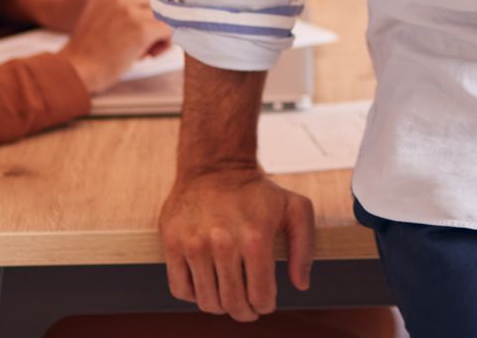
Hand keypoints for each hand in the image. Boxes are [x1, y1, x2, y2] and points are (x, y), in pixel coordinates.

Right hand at [60, 0, 170, 93]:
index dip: (160, 2)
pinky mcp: (139, 29)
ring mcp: (129, 11)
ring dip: (167, 30)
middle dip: (167, 14)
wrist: (76, 71)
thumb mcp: (103, 17)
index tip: (158, 19)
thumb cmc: (92, 52)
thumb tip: (160, 8)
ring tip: (152, 47)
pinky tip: (150, 54)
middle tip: (158, 35)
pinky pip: (169, 29)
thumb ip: (126, 7)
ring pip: (168, 12)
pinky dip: (166, 43)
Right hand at [161, 165, 314, 320]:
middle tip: (248, 308)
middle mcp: (223, 243)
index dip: (265, 306)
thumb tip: (301, 284)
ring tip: (228, 297)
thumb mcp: (295, 208)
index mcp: (255, 238)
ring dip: (221, 306)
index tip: (265, 303)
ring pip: (207, 301)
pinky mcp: (172, 243)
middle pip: (233, 303)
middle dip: (245, 312)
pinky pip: (180, 289)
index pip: (260, 296)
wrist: (215, 165)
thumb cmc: (257, 190)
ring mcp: (194, 244)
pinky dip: (195, 296)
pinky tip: (207, 285)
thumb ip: (305, 247)